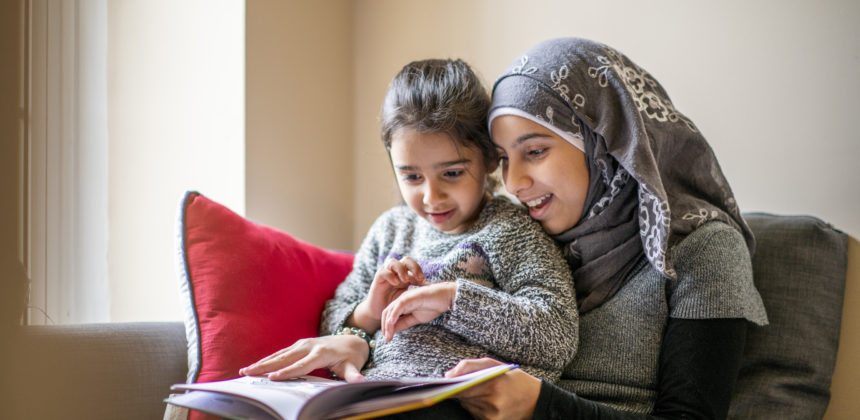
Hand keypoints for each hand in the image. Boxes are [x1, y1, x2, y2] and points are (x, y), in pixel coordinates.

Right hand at [238, 335, 368, 381]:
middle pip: (285, 357)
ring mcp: (302, 344)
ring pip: (279, 354)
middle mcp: (309, 346)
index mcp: (320, 353)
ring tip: (245, 370)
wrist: (351, 340)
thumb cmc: (351, 356)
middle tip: (248, 373)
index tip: (274, 378)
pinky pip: (281, 353)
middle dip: (266, 365)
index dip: (288, 371)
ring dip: (262, 362)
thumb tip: (360, 381)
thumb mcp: (353, 366)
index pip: (302, 365)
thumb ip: (354, 374)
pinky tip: (256, 366)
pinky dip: (268, 359)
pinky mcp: (298, 345)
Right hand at [353, 256, 425, 331]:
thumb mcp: (408, 297)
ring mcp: (386, 274)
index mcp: (405, 275)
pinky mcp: (378, 279)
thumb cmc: (396, 305)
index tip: (425, 282)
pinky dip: (390, 275)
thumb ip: (417, 290)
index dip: (420, 271)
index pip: (414, 266)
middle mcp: (396, 272)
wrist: (380, 312)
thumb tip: (432, 287)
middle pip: (406, 260)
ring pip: (393, 262)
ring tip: (406, 280)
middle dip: (413, 266)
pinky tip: (396, 283)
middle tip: (419, 277)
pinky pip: (382, 271)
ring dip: (401, 270)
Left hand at [380, 282, 455, 341]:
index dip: (387, 327)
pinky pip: (398, 307)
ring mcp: (404, 297)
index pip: (389, 315)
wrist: (446, 298)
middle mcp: (401, 299)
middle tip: (387, 339)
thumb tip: (394, 330)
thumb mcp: (416, 318)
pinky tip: (391, 325)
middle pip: (386, 313)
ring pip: (390, 311)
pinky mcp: (409, 297)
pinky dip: (393, 316)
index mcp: (402, 304)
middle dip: (385, 327)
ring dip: (387, 325)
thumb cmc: (433, 306)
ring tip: (388, 336)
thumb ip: (405, 323)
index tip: (388, 338)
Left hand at [445, 358, 540, 419]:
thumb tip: (448, 375)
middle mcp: (493, 403)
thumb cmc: (513, 379)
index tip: (440, 385)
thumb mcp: (494, 364)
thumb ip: (469, 365)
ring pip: (468, 406)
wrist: (536, 400)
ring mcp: (492, 416)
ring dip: (469, 399)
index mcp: (493, 385)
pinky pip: (474, 414)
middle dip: (460, 390)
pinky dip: (475, 407)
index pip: (463, 388)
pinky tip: (486, 402)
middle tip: (460, 383)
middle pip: (463, 397)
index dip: (450, 387)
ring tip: (482, 391)